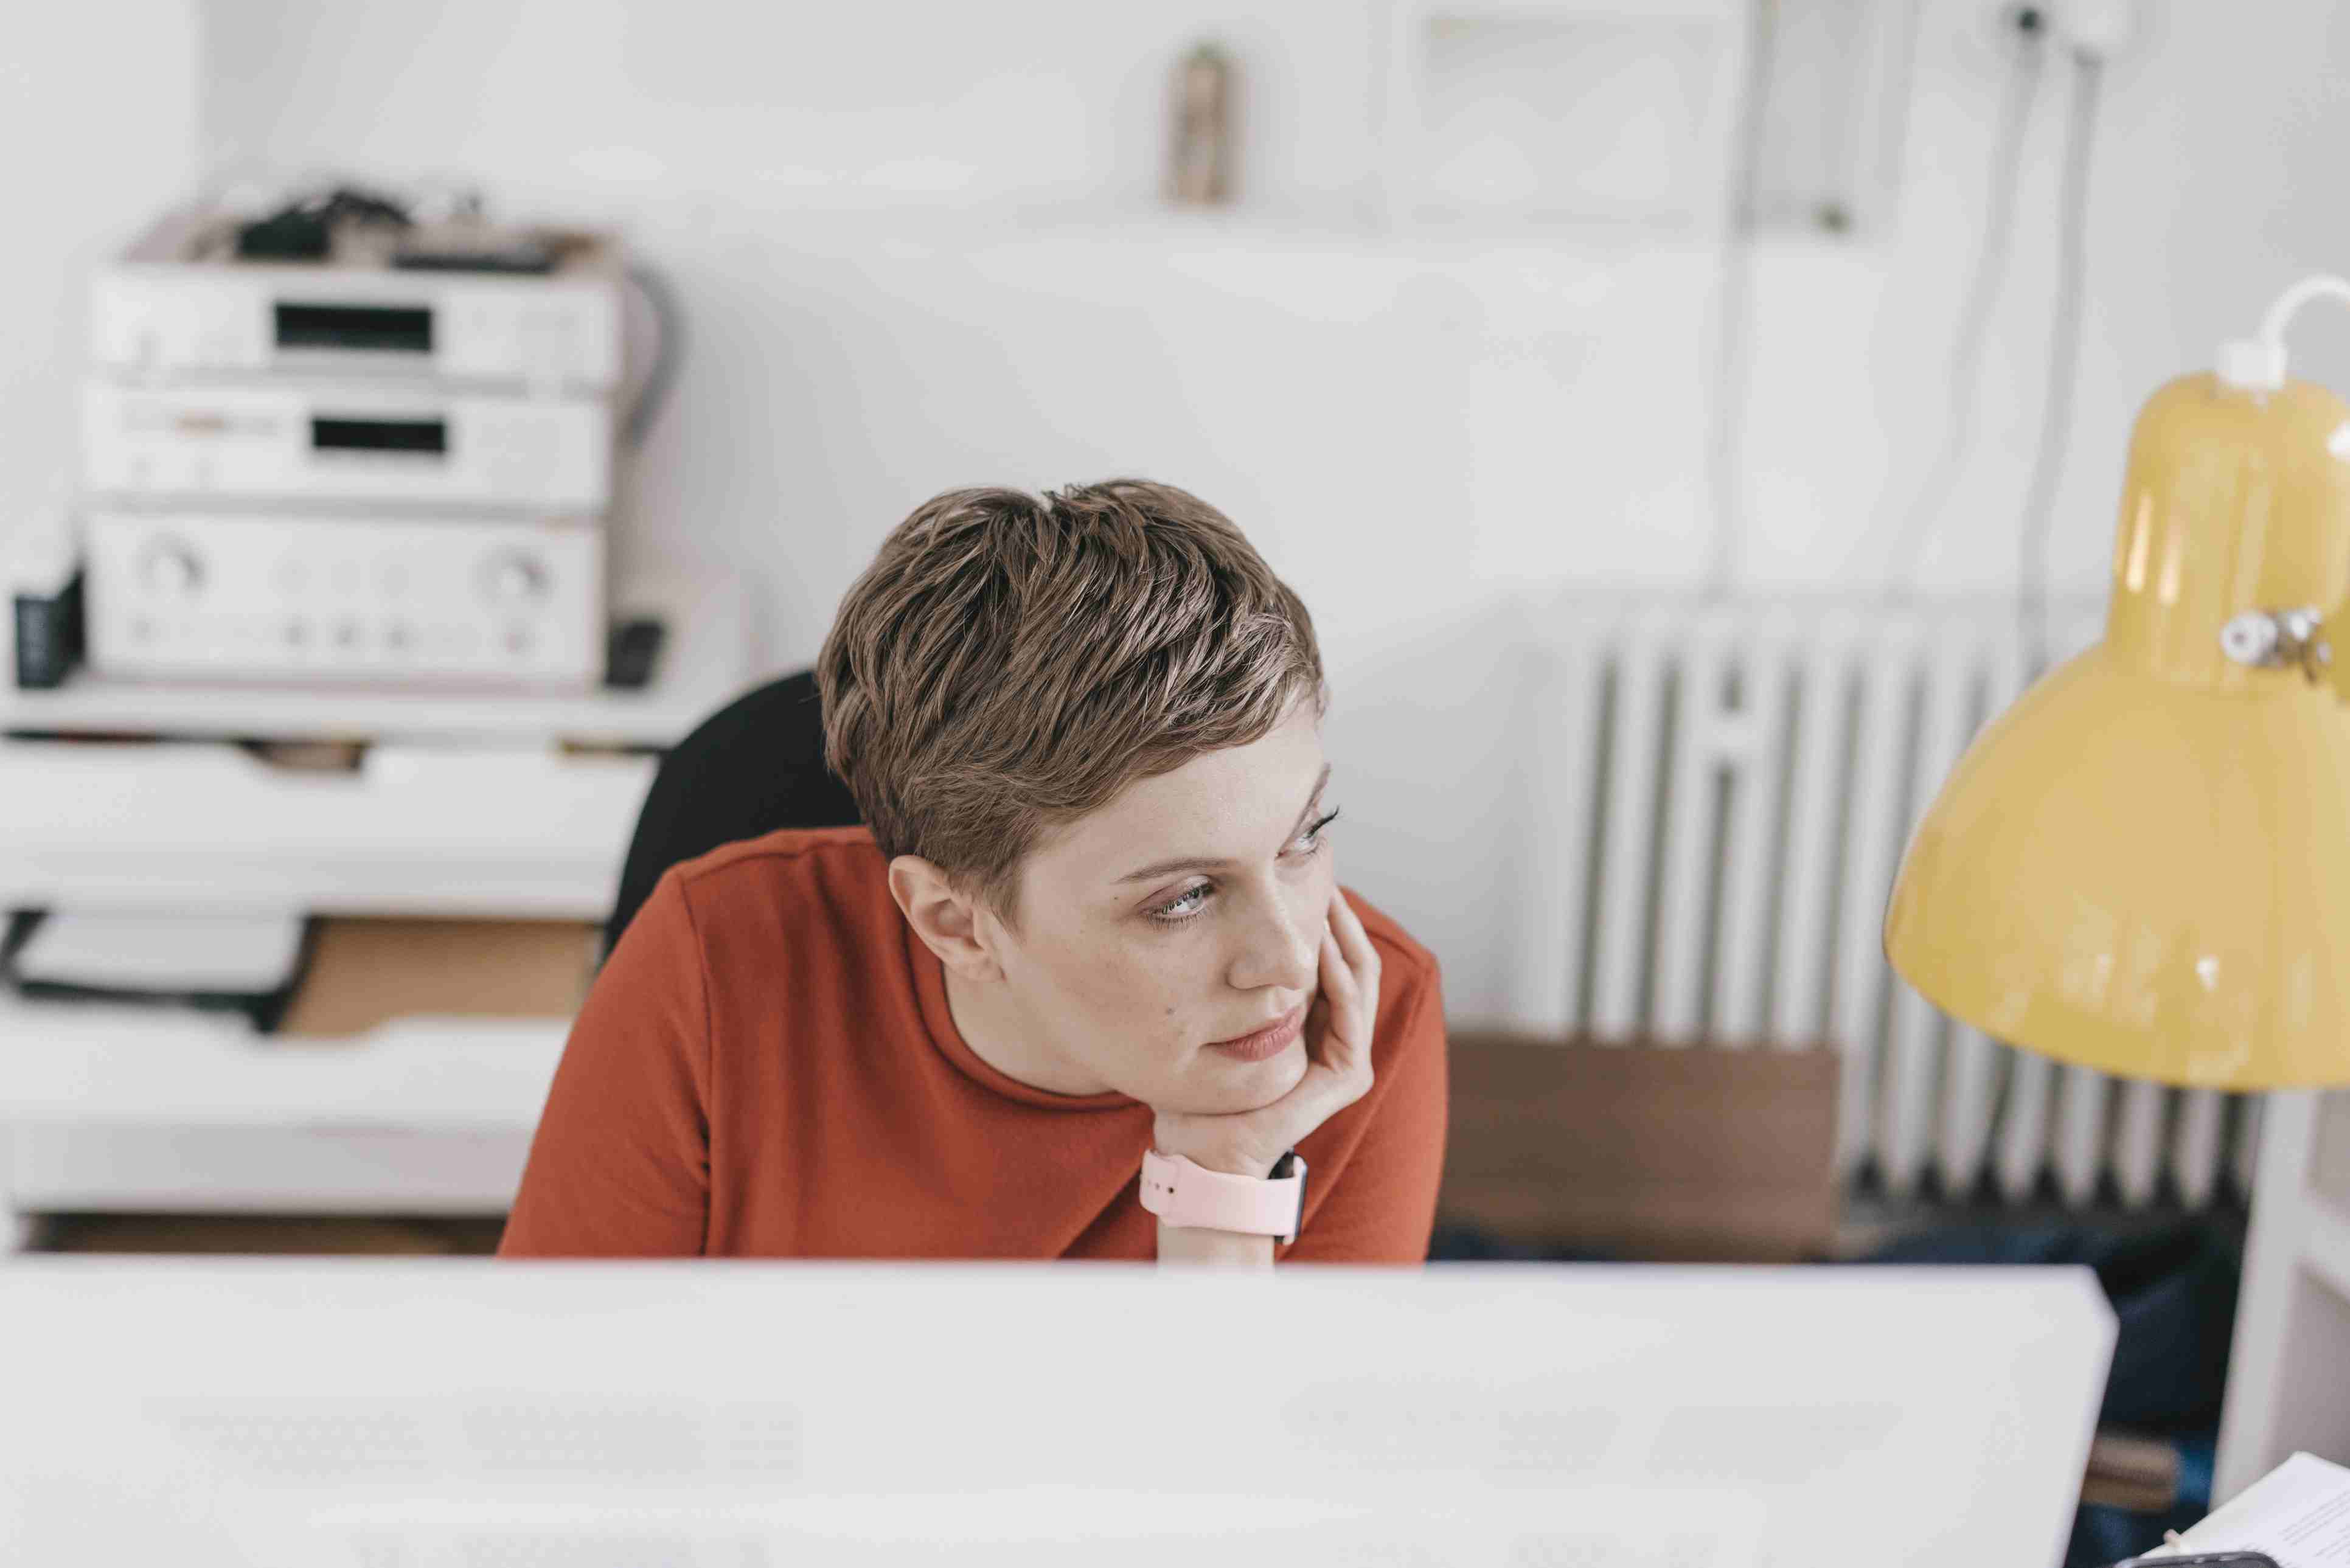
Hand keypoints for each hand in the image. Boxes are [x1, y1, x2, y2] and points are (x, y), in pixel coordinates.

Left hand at [1150, 885, 1380, 1178]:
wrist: (1204, 1148)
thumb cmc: (1202, 1086)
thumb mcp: (1219, 1018)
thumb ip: (1230, 982)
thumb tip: (1209, 926)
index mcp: (1315, 1024)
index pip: (1330, 958)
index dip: (1323, 917)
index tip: (1301, 874)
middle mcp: (1340, 1038)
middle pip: (1352, 960)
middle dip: (1339, 915)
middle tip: (1322, 872)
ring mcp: (1349, 1058)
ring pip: (1359, 978)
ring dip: (1344, 934)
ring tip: (1327, 893)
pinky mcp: (1349, 1075)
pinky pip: (1349, 1012)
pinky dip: (1338, 974)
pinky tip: (1323, 943)